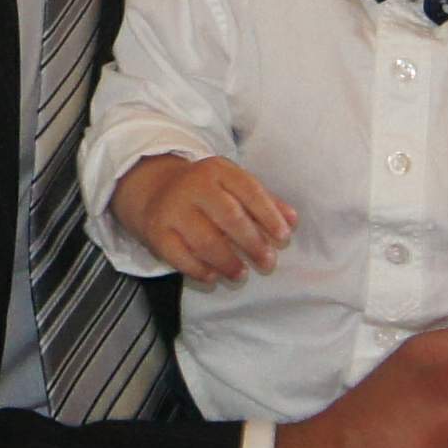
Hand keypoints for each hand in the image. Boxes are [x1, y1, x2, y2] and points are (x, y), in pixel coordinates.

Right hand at [121, 153, 294, 287]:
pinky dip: (199, 269)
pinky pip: (180, 256)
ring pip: (205, 240)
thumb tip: (293, 221)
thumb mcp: (233, 185)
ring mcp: (173, 210)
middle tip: (268, 262)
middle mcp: (193, 186)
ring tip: (241, 274)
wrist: (154, 188)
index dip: (269, 215)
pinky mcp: (157, 232)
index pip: (249, 190)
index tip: (284, 237)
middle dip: (252, 242)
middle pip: (229, 217)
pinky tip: (213, 277)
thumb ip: (264, 201)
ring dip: (227, 261)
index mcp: (217, 171)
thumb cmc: (205, 191)